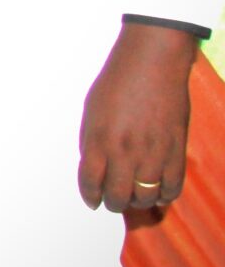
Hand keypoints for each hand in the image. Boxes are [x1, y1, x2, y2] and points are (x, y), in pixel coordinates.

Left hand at [79, 21, 196, 209]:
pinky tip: (158, 191)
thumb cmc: (117, 83)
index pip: (90, 183)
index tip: (92, 200)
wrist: (152, 63)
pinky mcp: (176, 150)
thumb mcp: (91, 112)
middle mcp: (124, 151)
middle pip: (118, 197)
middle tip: (113, 200)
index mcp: (98, 140)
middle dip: (113, 203)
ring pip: (145, 197)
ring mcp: (152, 152)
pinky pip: (172, 188)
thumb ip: (91, 142)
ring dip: (139, 201)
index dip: (90, 196)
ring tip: (135, 195)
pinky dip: (164, 196)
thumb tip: (95, 169)